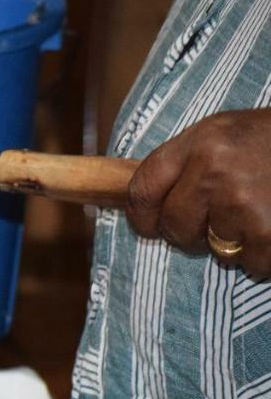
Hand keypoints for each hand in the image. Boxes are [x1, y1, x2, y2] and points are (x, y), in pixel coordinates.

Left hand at [126, 108, 270, 276]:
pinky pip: (251, 264)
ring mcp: (244, 202)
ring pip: (214, 250)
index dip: (143, 215)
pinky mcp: (269, 231)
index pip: (141, 190)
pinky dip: (265, 254)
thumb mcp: (227, 134)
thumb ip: (185, 164)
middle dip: (194, 232)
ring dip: (237, 243)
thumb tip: (143, 207)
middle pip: (174, 228)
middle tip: (227, 214)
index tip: (153, 224)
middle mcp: (216, 170)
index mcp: (201, 143)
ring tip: (263, 212)